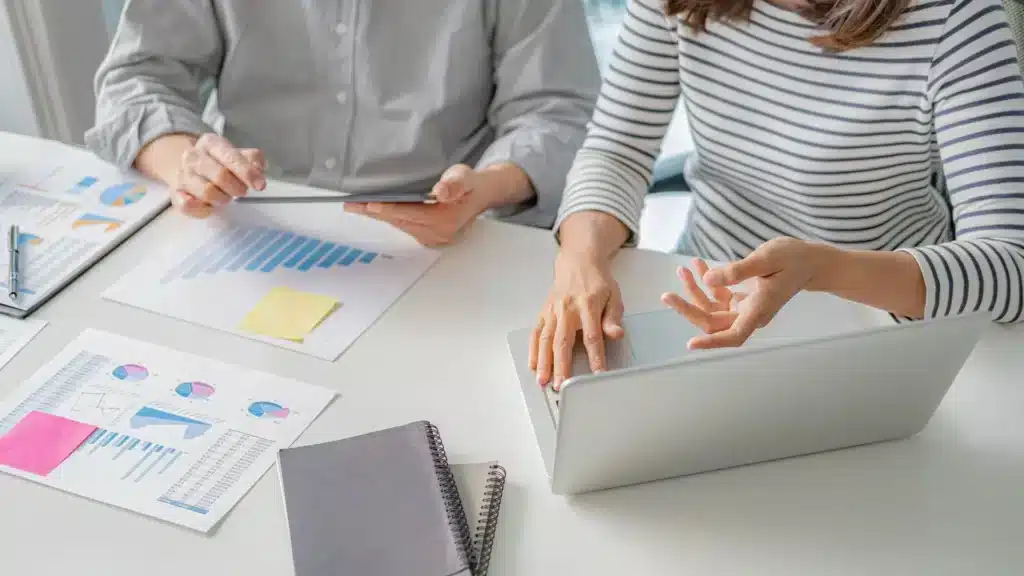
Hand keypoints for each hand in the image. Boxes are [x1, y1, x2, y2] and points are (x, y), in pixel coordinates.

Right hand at [169, 134, 266, 217]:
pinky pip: (188, 205)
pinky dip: (204, 208)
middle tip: (241, 191)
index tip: (260, 185)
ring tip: (225, 196)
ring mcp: (182, 175)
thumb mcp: (238, 155)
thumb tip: (259, 166)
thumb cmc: (220, 163)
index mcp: (210, 143)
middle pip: (220, 175)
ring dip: (222, 198)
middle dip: (237, 188)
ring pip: (208, 192)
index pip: (230, 157)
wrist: (191, 170)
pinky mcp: (175, 194)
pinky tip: (209, 205)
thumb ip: (252, 158)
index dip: (247, 172)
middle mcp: (192, 156)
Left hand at [344, 163, 529, 246]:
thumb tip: (441, 192)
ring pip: (401, 226)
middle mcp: (439, 234)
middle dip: (375, 213)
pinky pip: (405, 228)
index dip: (388, 209)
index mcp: (447, 220)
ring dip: (381, 217)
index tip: (368, 205)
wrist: (482, 196)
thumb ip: (455, 183)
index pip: (411, 214)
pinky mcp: (430, 239)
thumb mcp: (466, 176)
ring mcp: (434, 239)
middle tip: (350, 205)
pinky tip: (377, 211)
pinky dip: (391, 219)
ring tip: (357, 207)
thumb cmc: (471, 184)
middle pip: (401, 222)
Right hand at [529, 250, 624, 389]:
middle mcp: (567, 309)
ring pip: (546, 339)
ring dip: (544, 362)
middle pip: (563, 341)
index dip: (595, 356)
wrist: (578, 262)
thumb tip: (616, 334)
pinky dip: (533, 350)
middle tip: (562, 385)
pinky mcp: (544, 312)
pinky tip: (533, 365)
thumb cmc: (597, 282)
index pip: (592, 335)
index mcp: (588, 305)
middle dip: (561, 365)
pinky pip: (536, 332)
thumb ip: (613, 317)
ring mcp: (553, 311)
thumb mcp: (614, 295)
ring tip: (543, 381)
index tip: (597, 374)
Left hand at [661, 238, 828, 348]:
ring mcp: (746, 308)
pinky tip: (698, 266)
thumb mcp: (766, 258)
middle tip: (667, 295)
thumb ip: (737, 271)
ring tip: (684, 269)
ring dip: (695, 291)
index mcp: (759, 310)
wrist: (810, 261)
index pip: (733, 335)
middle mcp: (750, 314)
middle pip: (713, 321)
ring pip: (713, 308)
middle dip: (689, 308)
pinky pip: (719, 296)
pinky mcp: (743, 299)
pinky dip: (708, 283)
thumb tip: (708, 280)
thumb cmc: (793, 259)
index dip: (712, 342)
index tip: (691, 344)